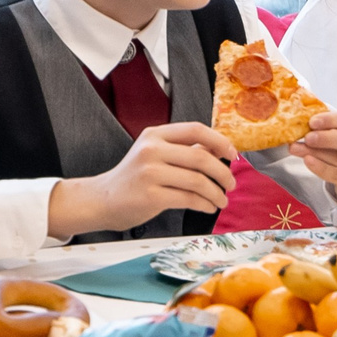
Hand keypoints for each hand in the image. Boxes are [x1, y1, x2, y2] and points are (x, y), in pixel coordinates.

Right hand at [47, 121, 235, 237]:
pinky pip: (189, 199)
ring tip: (222, 200)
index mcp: (155, 135)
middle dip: (223, 173)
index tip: (233, 155)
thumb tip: (218, 148)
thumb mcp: (155, 154)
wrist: (103, 199)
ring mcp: (150, 172)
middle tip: (231, 184)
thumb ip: (184, 149)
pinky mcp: (151, 195)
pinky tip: (208, 206)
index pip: (195, 130)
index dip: (220, 141)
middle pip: (201, 158)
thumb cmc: (134, 178)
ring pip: (198, 181)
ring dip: (216, 193)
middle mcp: (151, 150)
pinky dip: (205, 204)